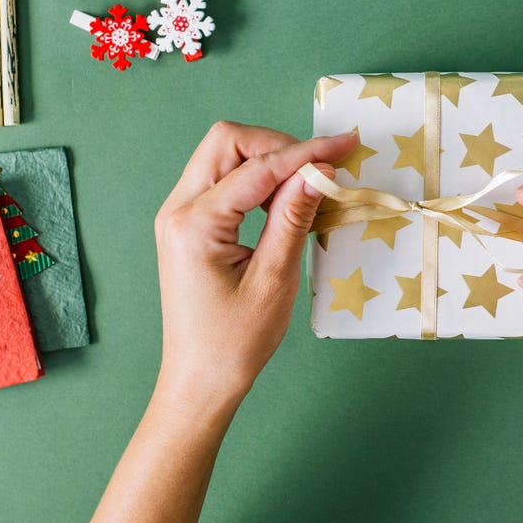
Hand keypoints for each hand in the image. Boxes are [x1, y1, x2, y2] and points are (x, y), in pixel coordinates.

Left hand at [153, 122, 356, 415]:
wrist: (199, 381)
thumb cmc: (235, 342)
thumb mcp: (274, 279)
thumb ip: (294, 217)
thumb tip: (319, 171)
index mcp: (195, 224)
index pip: (257, 168)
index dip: (306, 153)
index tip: (345, 145)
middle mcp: (178, 209)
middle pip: (227, 141)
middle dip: (278, 145)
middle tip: (320, 168)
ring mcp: (178, 214)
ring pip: (223, 154)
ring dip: (267, 159)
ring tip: (307, 184)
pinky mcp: (188, 223)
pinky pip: (222, 178)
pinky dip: (256, 177)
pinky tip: (284, 198)